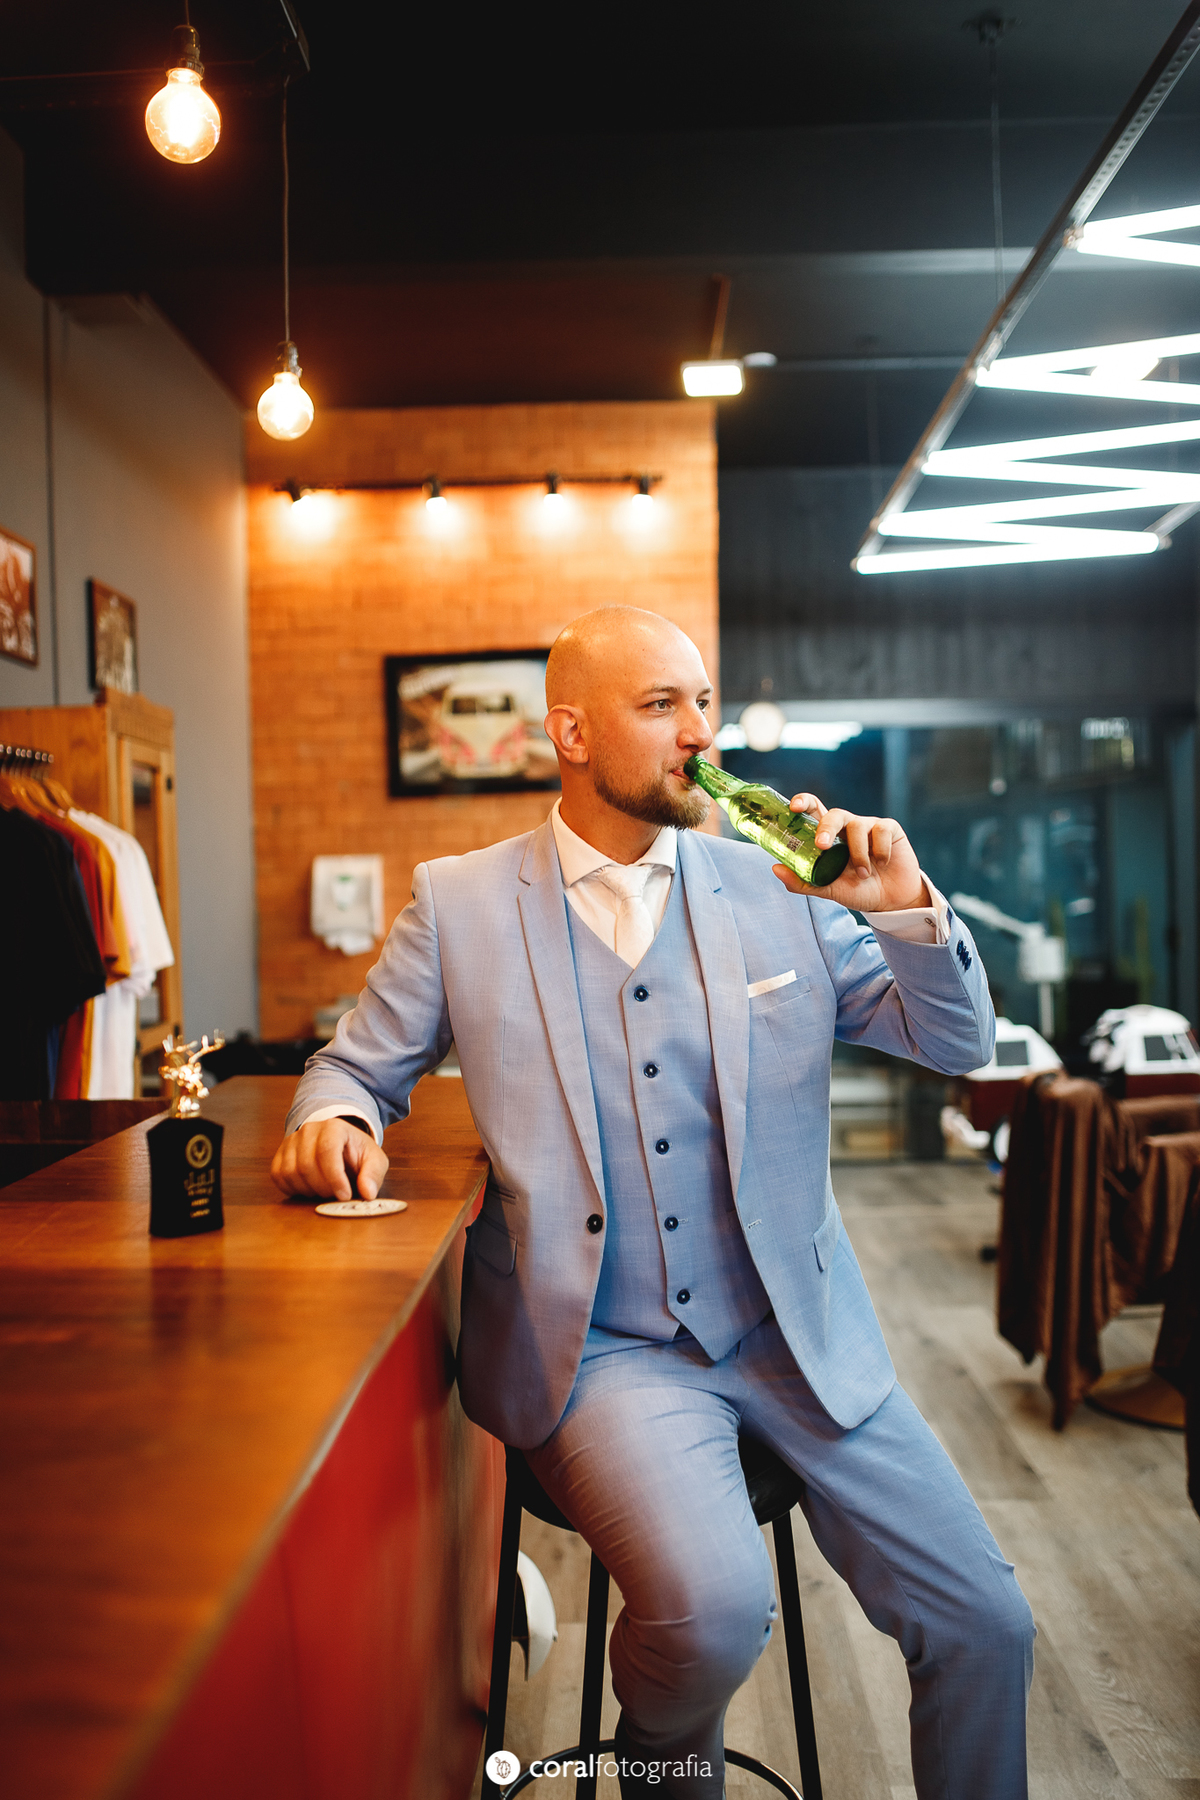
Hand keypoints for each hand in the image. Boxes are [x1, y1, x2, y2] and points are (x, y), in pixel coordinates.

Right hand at [270, 1118, 389, 1201]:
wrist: (339, 1145)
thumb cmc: (356, 1153)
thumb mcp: (374, 1160)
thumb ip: (373, 1174)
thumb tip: (368, 1193)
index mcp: (334, 1127)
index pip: (327, 1151)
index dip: (335, 1178)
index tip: (345, 1196)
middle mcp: (308, 1131)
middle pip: (307, 1165)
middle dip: (323, 1188)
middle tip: (336, 1194)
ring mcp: (291, 1142)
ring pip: (291, 1173)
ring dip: (309, 1190)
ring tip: (325, 1190)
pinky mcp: (280, 1156)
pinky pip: (279, 1177)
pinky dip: (293, 1190)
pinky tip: (310, 1189)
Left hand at [772, 793, 927, 912]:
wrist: (892, 902)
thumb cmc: (858, 890)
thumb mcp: (828, 889)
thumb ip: (802, 882)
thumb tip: (775, 868)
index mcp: (830, 836)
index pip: (814, 810)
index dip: (803, 802)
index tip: (793, 808)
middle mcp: (847, 827)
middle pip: (835, 814)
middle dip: (826, 828)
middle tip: (823, 846)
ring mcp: (869, 826)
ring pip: (857, 826)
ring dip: (858, 853)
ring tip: (863, 874)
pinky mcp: (890, 829)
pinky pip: (882, 830)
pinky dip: (880, 850)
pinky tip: (882, 863)